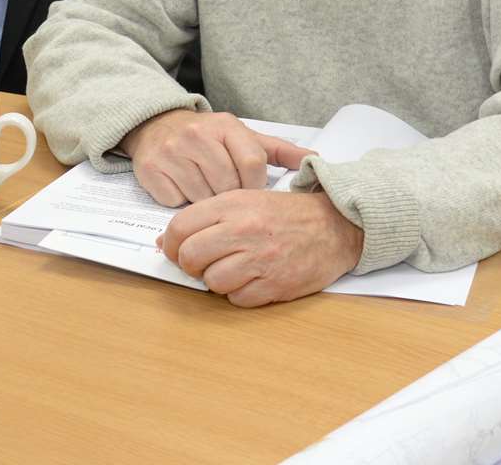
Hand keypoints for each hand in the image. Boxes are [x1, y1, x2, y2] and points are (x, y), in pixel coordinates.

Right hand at [121, 109, 313, 205]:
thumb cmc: (207, 136)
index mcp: (226, 126)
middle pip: (228, 185)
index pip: (253, 163)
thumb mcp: (242, 136)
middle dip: (229, 195)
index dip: (254, 184)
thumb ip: (278, 150)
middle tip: (223, 190)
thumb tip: (315, 160)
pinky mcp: (151, 169)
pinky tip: (182, 188)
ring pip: (202, 198)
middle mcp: (198, 135)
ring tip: (203, 188)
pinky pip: (175, 202)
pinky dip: (181, 202)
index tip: (248, 188)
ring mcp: (172, 152)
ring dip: (206, 201)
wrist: (157, 126)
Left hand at [160, 189, 363, 306]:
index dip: (171, 244)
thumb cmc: (287, 214)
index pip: (181, 228)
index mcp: (233, 204)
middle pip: (191, 257)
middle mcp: (244, 230)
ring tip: (234, 269)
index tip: (176, 250)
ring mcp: (260, 259)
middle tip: (204, 263)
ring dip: (218, 281)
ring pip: (213, 282)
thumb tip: (166, 242)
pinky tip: (253, 279)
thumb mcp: (245, 200)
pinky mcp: (274, 284)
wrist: (335, 226)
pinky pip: (238, 299)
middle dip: (191, 265)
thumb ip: (207, 217)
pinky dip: (241, 294)